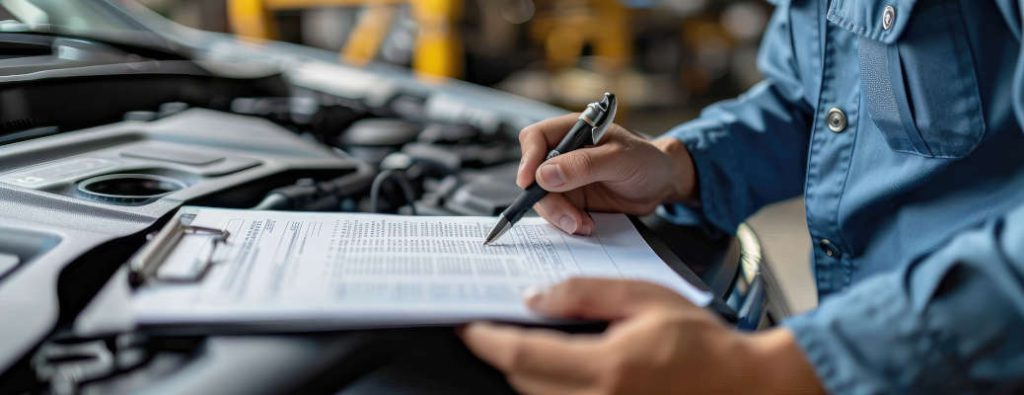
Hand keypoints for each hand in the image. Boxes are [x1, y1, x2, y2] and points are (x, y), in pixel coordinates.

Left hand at [460, 278, 822, 394]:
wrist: (743, 385)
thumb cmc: (704, 343)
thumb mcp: (644, 299)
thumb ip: (585, 294)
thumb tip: (535, 298)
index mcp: (608, 367)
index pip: (523, 356)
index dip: (486, 341)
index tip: (469, 327)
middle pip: (523, 382)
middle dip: (503, 355)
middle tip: (494, 329)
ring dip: (524, 375)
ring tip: (525, 347)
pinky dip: (549, 390)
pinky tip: (556, 371)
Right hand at [517, 114, 696, 234]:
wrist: (662, 184)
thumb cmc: (646, 161)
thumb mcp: (620, 159)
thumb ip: (583, 165)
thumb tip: (544, 175)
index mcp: (572, 130)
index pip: (535, 138)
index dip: (528, 159)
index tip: (529, 182)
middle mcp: (564, 153)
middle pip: (533, 174)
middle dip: (548, 199)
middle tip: (570, 218)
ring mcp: (565, 178)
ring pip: (543, 198)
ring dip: (559, 215)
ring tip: (584, 224)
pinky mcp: (572, 199)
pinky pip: (557, 213)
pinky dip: (568, 223)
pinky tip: (587, 225)